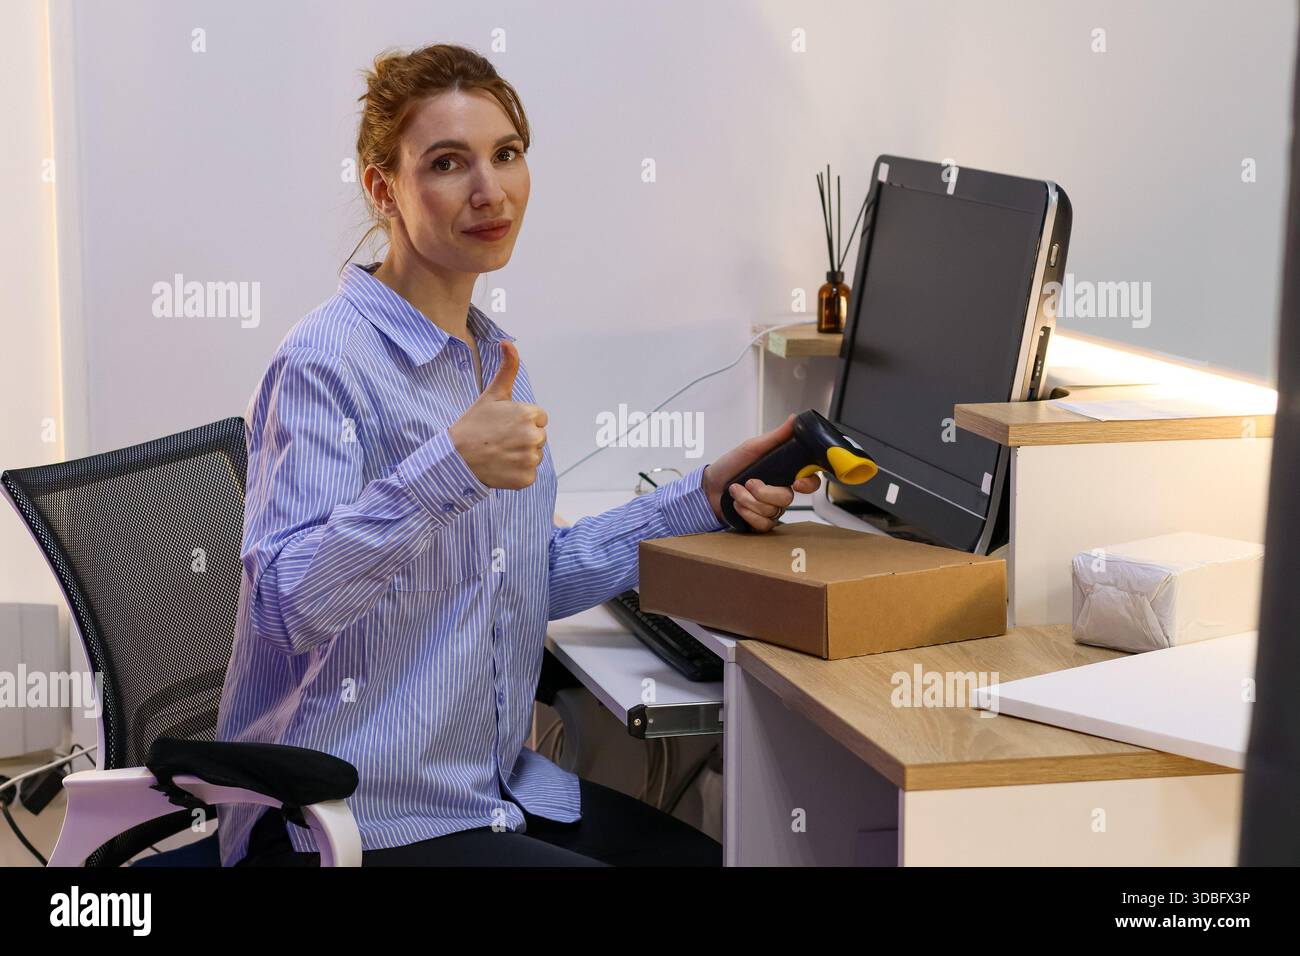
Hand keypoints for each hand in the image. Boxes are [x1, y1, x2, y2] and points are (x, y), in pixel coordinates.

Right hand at [449, 341, 548, 489]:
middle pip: (538, 437)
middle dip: (522, 438)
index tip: (503, 424)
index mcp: (530, 414)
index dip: (521, 421)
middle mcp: (534, 437)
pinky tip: (500, 467)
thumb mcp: (492, 394)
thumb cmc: (474, 423)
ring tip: (499, 452)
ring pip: (534, 456)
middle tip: (499, 439)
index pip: (539, 418)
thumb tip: (507, 342)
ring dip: (520, 456)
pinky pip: (529, 475)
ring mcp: (530, 459)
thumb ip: (508, 368)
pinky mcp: (526, 479)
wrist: (456, 457)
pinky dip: (516, 474)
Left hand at [702, 414, 820, 531]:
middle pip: (788, 498)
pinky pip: (764, 524)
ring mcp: (771, 508)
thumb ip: (775, 437)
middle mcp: (779, 491)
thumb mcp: (752, 447)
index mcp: (783, 473)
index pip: (810, 480)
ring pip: (773, 511)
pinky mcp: (760, 522)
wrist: (709, 486)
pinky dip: (747, 514)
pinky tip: (737, 505)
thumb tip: (794, 419)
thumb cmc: (730, 465)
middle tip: (749, 482)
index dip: (809, 483)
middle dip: (764, 492)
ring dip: (749, 500)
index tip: (797, 482)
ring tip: (736, 490)